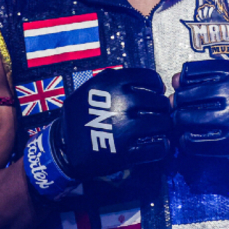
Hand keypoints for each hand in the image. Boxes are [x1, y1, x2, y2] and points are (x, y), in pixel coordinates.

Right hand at [24, 67, 171, 196]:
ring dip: (164, 126)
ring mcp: (123, 127)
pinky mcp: (124, 151)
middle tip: (159, 113)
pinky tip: (158, 146)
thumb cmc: (78, 117)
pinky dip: (161, 147)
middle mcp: (119, 102)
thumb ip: (112, 82)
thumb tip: (142, 82)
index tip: (156, 92)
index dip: (156, 85)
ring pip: (162, 123)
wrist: (63, 147)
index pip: (148, 78)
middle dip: (163, 108)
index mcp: (110, 84)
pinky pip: (156, 148)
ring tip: (160, 129)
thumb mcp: (88, 90)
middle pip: (159, 102)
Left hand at [173, 60, 228, 176]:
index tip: (189, 91)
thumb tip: (173, 81)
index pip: (189, 73)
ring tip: (186, 124)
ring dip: (180, 122)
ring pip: (184, 118)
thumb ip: (202, 76)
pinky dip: (185, 141)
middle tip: (184, 110)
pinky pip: (192, 142)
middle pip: (183, 96)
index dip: (184, 84)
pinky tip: (191, 138)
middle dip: (178, 104)